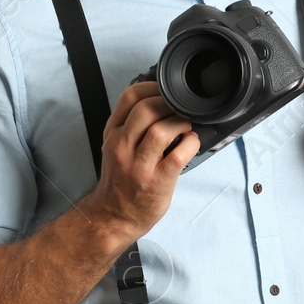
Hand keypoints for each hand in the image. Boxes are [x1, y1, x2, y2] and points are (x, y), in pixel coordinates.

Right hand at [83, 81, 198, 244]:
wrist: (114, 215)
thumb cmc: (119, 180)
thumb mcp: (113, 147)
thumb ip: (129, 125)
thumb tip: (158, 102)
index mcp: (112, 133)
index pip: (128, 97)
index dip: (152, 87)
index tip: (165, 91)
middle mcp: (122, 146)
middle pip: (146, 109)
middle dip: (169, 103)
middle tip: (180, 109)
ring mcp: (139, 165)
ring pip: (161, 130)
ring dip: (180, 123)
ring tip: (185, 126)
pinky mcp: (157, 180)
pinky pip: (179, 155)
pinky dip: (190, 143)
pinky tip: (191, 143)